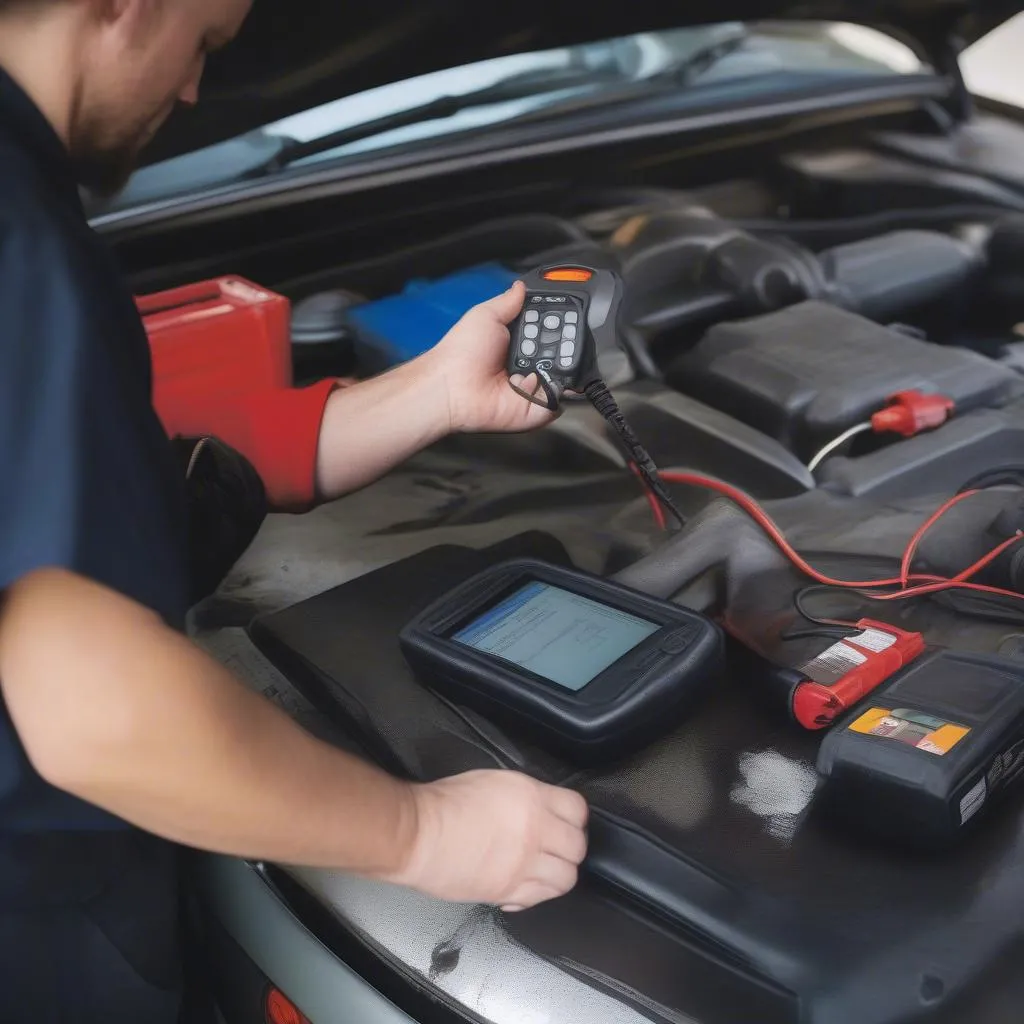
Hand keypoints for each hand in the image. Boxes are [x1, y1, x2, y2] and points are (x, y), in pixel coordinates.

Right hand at [388, 769, 588, 910]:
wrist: (419, 834)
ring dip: (557, 874)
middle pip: (577, 847)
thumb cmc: (444, 803)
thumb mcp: (493, 782)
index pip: (577, 810)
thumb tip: (539, 808)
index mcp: (531, 798)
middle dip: (571, 848)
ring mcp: (524, 864)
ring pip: (566, 878)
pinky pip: (539, 899)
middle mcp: (535, 831)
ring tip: (543, 870)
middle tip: (558, 848)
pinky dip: (536, 895)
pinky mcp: (508, 891)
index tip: (568, 823)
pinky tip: (523, 885)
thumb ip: (524, 797)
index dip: (575, 818)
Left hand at [426, 281, 558, 434]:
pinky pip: (556, 403)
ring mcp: (532, 389)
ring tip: (540, 363)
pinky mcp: (534, 410)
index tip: (566, 315)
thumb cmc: (462, 352)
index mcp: (518, 344)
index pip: (550, 333)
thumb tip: (521, 286)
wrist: (451, 386)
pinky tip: (533, 383)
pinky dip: (552, 394)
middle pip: (561, 354)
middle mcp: (527, 366)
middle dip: (563, 345)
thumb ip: (508, 301)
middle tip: (553, 341)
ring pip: (563, 378)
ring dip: (557, 368)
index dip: (558, 324)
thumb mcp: (486, 316)